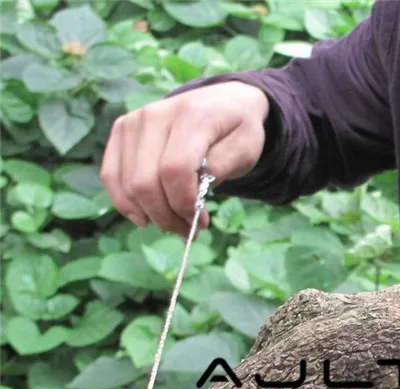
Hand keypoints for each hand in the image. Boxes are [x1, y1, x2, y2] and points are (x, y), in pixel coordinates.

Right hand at [100, 81, 268, 235]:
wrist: (223, 102)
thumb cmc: (237, 131)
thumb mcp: (245, 149)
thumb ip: (221, 169)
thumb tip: (193, 194)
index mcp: (193, 116)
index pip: (175, 169)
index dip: (184, 204)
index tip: (202, 223)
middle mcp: (156, 114)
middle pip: (146, 181)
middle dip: (167, 216)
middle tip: (188, 230)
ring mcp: (134, 121)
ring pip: (128, 183)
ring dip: (150, 214)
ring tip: (173, 224)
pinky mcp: (121, 130)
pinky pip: (111, 175)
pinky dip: (125, 203)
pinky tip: (144, 217)